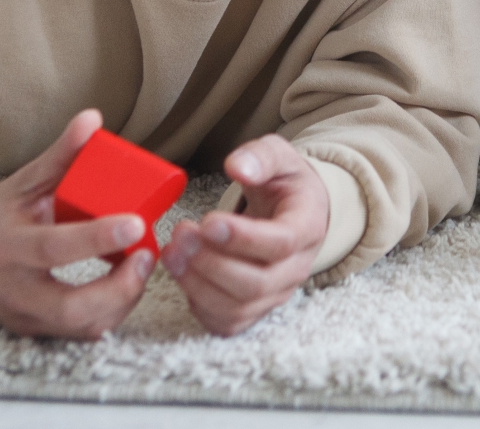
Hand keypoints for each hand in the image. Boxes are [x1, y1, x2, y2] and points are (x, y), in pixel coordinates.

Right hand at [0, 108, 155, 338]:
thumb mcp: (24, 183)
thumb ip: (60, 155)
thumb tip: (93, 118)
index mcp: (9, 247)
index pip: (54, 248)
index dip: (97, 238)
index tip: (136, 223)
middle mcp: (14, 289)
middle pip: (69, 308)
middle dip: (118, 288)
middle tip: (148, 256)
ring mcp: (25, 316)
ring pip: (80, 327)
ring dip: (121, 300)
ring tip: (142, 265)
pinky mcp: (36, 331)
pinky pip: (80, 333)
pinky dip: (110, 311)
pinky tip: (126, 285)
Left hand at [160, 134, 328, 335]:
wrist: (295, 211)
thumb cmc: (285, 184)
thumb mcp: (279, 157)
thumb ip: (260, 157)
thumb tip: (237, 167)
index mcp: (307, 227)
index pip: (281, 243)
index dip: (243, 238)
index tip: (208, 222)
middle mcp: (296, 268)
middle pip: (257, 284)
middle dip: (211, 263)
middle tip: (181, 234)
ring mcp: (275, 294)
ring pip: (238, 308)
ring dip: (198, 283)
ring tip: (172, 251)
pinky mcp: (254, 309)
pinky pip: (226, 322)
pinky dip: (198, 304)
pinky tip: (182, 273)